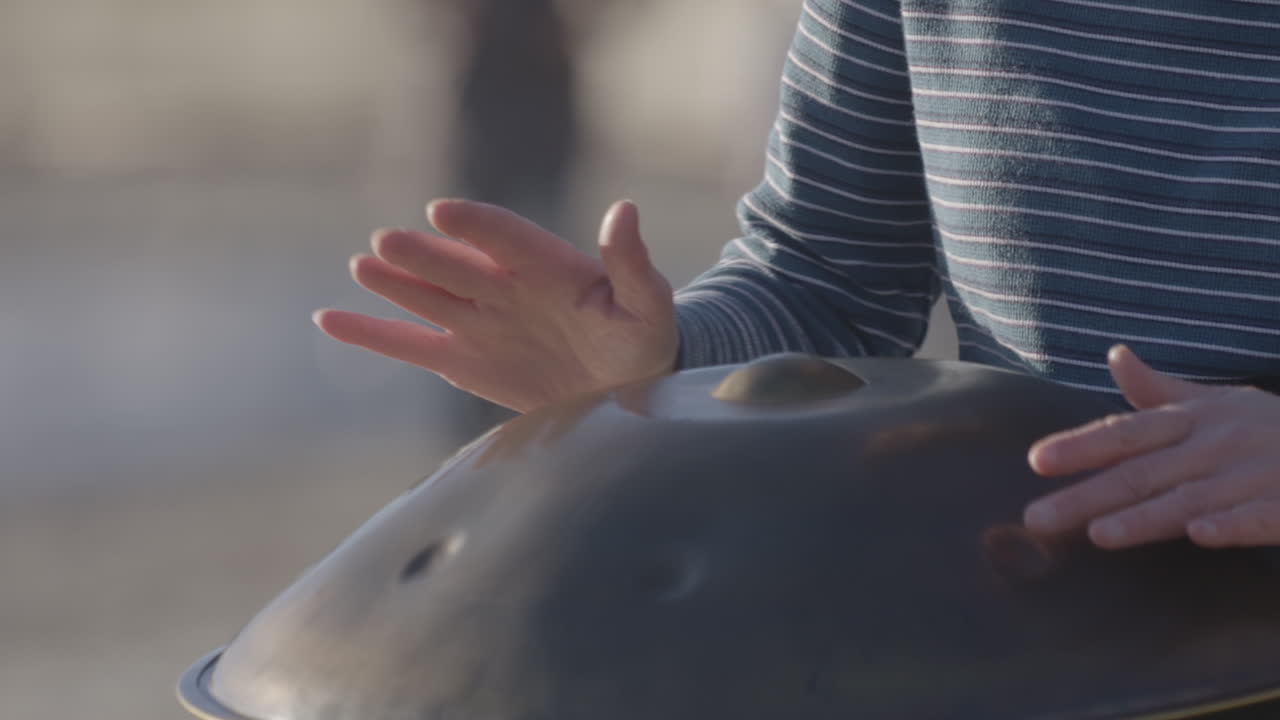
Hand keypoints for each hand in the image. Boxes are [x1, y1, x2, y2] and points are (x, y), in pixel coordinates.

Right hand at [313, 199, 677, 412]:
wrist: (628, 388)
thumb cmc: (644, 339)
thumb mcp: (647, 305)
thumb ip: (630, 263)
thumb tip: (624, 210)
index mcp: (549, 266)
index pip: (507, 238)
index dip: (477, 226)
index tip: (444, 214)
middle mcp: (505, 287)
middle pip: (458, 266)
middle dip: (426, 256)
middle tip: (389, 242)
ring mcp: (479, 322)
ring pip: (428, 298)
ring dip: (395, 283)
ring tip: (364, 264)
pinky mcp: (462, 361)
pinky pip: (409, 346)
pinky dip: (371, 333)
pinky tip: (329, 318)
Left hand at [1024, 345, 1279, 548]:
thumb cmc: (1275, 428)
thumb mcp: (1219, 401)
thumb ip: (1160, 391)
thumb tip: (1114, 356)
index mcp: (1197, 419)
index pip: (1127, 433)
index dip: (1082, 445)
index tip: (1035, 460)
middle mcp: (1220, 443)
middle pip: (1144, 472)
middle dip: (1088, 495)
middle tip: (1038, 519)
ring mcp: (1257, 473)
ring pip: (1191, 498)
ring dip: (1146, 516)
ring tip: (1100, 534)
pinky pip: (1260, 516)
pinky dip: (1232, 524)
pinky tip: (1199, 535)